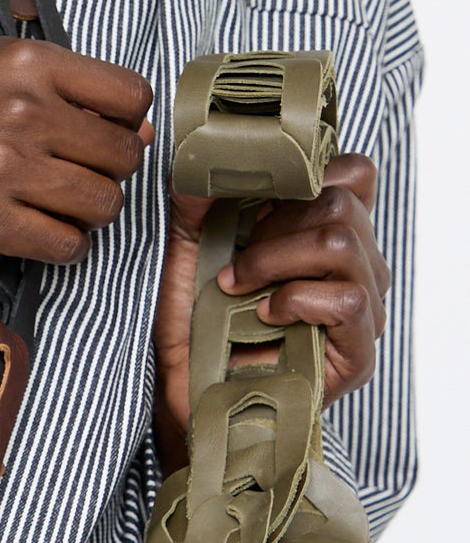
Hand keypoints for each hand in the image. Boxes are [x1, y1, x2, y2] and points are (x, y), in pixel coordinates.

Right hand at [0, 39, 152, 261]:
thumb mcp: (1, 69)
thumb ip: (71, 90)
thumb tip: (141, 131)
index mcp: (29, 63)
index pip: (130, 96)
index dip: (128, 122)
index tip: (105, 133)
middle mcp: (21, 112)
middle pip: (122, 156)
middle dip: (110, 172)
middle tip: (79, 174)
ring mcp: (4, 168)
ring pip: (102, 204)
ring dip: (92, 212)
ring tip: (63, 204)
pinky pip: (66, 244)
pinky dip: (67, 245)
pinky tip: (46, 230)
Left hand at [153, 153, 390, 469]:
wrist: (181, 392)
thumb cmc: (190, 320)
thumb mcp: (187, 243)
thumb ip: (201, 193)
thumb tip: (212, 150)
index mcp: (326, 232)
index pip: (354, 175)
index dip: (309, 176)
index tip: (258, 203)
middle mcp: (355, 267)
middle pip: (342, 205)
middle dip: (274, 226)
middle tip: (237, 260)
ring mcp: (361, 311)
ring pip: (343, 246)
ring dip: (276, 259)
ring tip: (239, 287)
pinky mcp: (356, 353)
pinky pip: (348, 300)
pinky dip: (295, 299)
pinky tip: (263, 316)